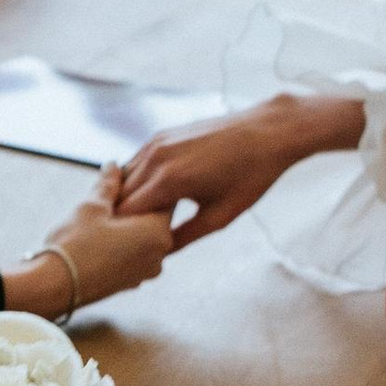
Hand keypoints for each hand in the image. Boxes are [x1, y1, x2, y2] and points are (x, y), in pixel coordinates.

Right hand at [2, 193, 170, 321]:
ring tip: (101, 217)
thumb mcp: (92, 206)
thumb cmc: (75, 245)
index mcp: (158, 232)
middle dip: (136, 205)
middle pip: (154, 218)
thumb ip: (109, 184)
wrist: (53, 287)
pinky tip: (99, 238)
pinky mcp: (130, 283)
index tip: (125, 177)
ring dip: (127, 225)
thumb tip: (114, 165)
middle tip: (110, 195)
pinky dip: (122, 243)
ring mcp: (145, 272)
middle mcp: (160, 255)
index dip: (145, 183)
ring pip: (143, 237)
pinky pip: (133, 255)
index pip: (165, 197)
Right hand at [111, 94, 363, 245]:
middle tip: (132, 239)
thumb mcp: (220, 216)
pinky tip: (151, 196)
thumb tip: (160, 253)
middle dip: (122, 218)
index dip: (125, 235)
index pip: (125, 215)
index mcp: (169, 180)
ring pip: (123, 177)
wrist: (268, 131)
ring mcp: (157, 142)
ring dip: (126, 198)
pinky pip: (136, 161)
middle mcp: (156, 158)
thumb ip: (184, 237)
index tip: (131, 249)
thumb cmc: (250, 176)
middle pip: (118, 196)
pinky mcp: (161, 134)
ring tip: (140, 220)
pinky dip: (136, 180)